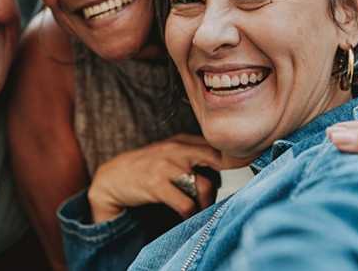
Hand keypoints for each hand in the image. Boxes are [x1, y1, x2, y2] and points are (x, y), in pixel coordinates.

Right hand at [87, 134, 222, 223]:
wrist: (114, 177)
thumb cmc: (148, 167)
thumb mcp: (170, 152)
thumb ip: (194, 154)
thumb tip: (226, 166)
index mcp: (182, 141)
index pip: (217, 146)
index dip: (234, 160)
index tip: (243, 173)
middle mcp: (177, 150)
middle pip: (216, 160)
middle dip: (227, 178)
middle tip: (227, 192)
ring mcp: (166, 166)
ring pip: (203, 185)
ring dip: (207, 202)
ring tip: (203, 208)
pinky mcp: (156, 185)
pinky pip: (185, 203)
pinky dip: (191, 214)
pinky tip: (188, 216)